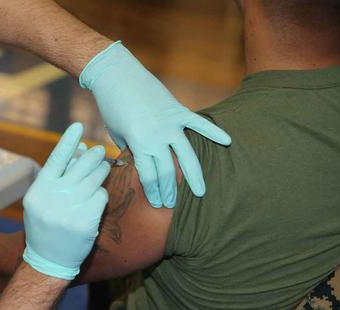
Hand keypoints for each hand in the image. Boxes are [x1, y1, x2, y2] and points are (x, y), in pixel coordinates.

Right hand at [23, 122, 109, 279]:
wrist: (49, 259)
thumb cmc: (46, 224)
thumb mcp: (42, 199)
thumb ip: (57, 176)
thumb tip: (79, 149)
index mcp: (39, 190)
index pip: (56, 159)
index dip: (68, 142)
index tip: (78, 126)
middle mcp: (53, 198)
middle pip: (81, 166)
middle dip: (94, 156)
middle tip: (100, 152)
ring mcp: (70, 210)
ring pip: (95, 179)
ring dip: (101, 171)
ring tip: (102, 169)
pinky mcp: (86, 221)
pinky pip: (101, 197)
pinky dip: (101, 195)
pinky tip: (96, 200)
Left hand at [80, 41, 231, 207]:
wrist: (117, 75)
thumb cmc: (112, 107)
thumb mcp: (117, 134)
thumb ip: (131, 150)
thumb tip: (140, 166)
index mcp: (139, 144)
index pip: (149, 175)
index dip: (153, 191)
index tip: (156, 203)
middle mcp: (157, 136)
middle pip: (167, 170)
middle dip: (168, 190)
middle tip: (171, 204)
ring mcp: (170, 123)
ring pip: (186, 155)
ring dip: (193, 176)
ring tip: (200, 192)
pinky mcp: (177, 110)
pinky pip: (199, 124)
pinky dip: (214, 132)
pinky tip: (227, 142)